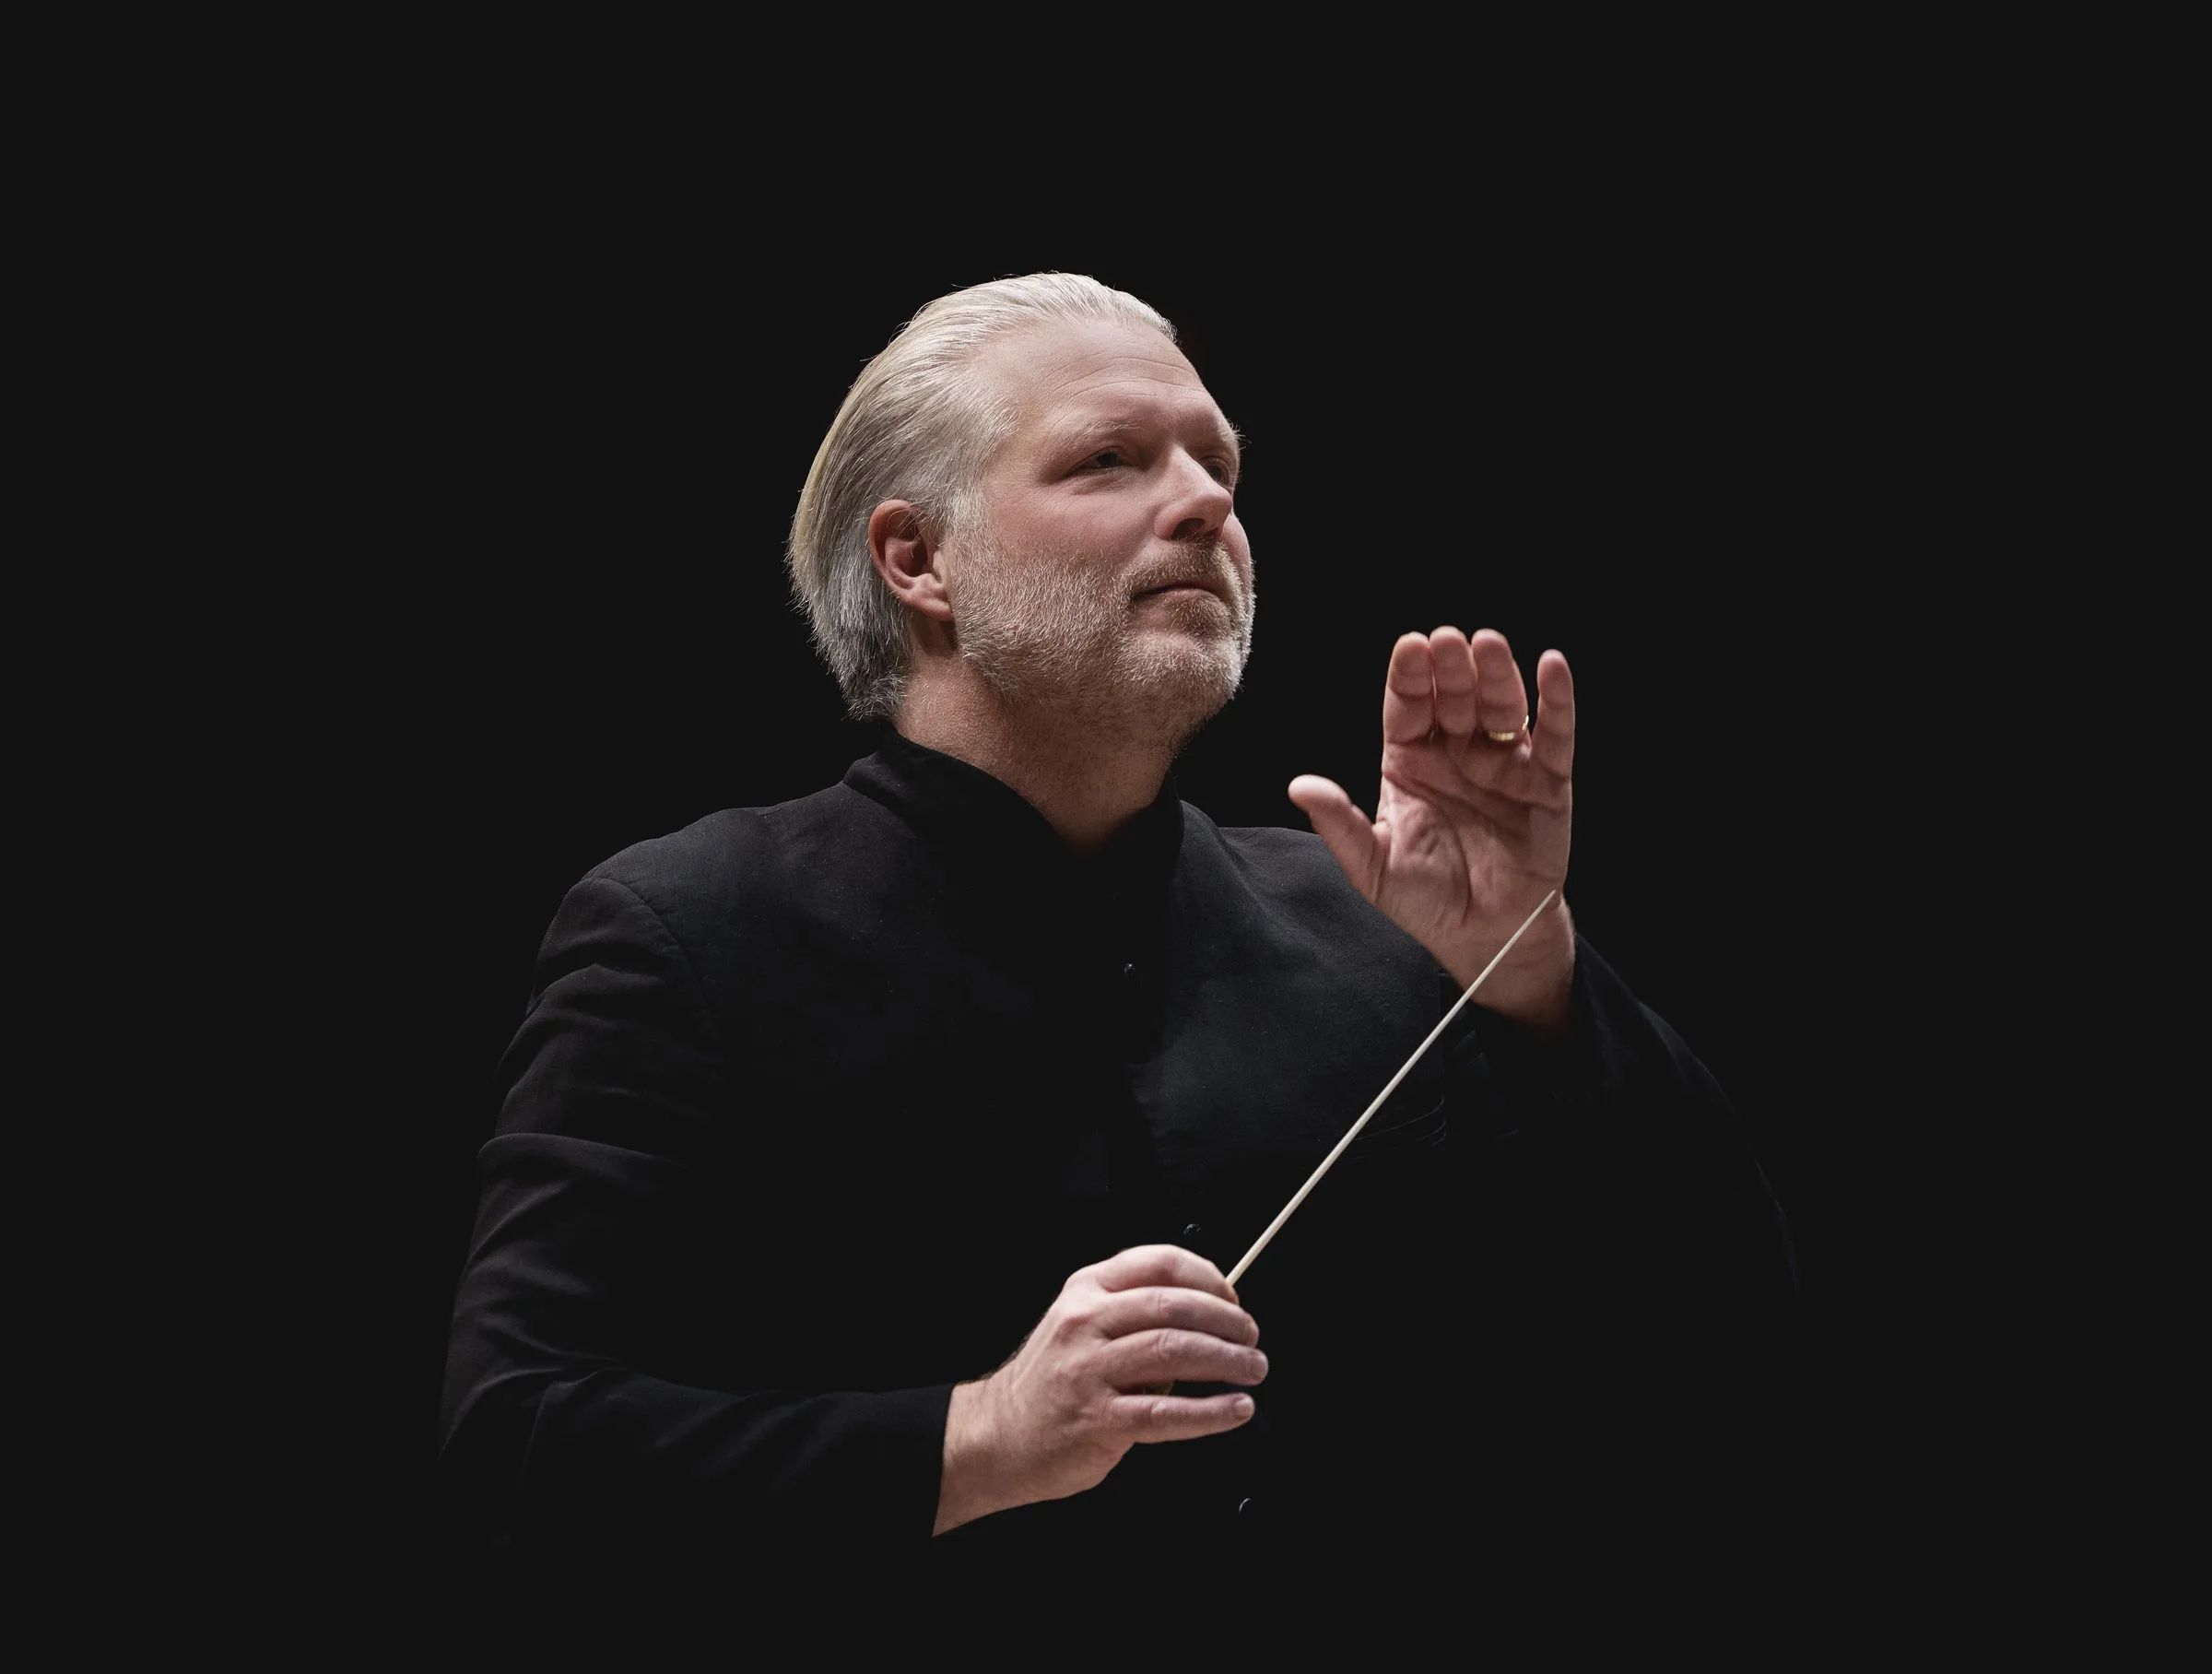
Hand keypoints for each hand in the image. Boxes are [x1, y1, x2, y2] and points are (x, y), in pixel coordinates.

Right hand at [933, 1246, 1264, 1534]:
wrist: (998, 1434)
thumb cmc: (1055, 1380)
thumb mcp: (1082, 1324)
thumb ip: (1134, 1313)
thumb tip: (1213, 1314)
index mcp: (1087, 1289)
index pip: (1159, 1263)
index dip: (1209, 1278)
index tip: (1233, 1298)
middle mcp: (1085, 1322)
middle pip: (1173, 1305)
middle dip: (1226, 1320)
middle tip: (1252, 1337)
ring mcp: (1088, 1370)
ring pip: (1174, 1351)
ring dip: (1226, 1360)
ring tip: (1253, 1370)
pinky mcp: (1096, 1419)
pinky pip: (1165, 1413)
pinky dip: (1209, 1411)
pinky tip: (1234, 1410)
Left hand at [1290, 627, 1576, 1033]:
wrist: (1484, 936)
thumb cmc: (1425, 898)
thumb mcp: (1373, 866)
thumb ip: (1340, 825)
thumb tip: (1297, 786)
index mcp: (1411, 762)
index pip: (1408, 707)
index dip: (1410, 678)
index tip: (1411, 647)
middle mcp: (1457, 753)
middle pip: (1454, 699)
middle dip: (1452, 669)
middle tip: (1449, 640)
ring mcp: (1503, 763)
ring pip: (1501, 707)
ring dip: (1498, 674)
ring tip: (1490, 645)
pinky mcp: (1547, 782)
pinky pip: (1554, 735)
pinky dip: (1556, 701)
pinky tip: (1552, 666)